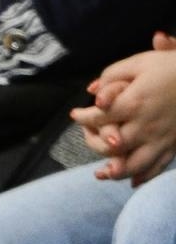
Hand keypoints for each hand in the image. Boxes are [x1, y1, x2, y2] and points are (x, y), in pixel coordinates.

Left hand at [75, 35, 175, 184]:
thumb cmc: (174, 67)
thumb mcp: (142, 62)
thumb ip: (113, 74)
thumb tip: (92, 91)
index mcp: (134, 103)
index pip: (97, 118)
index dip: (82, 117)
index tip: (76, 114)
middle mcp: (145, 126)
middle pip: (110, 146)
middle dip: (93, 142)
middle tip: (88, 135)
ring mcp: (161, 139)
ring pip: (132, 165)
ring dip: (114, 171)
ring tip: (102, 172)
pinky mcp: (174, 145)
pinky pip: (157, 167)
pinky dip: (143, 177)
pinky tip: (132, 181)